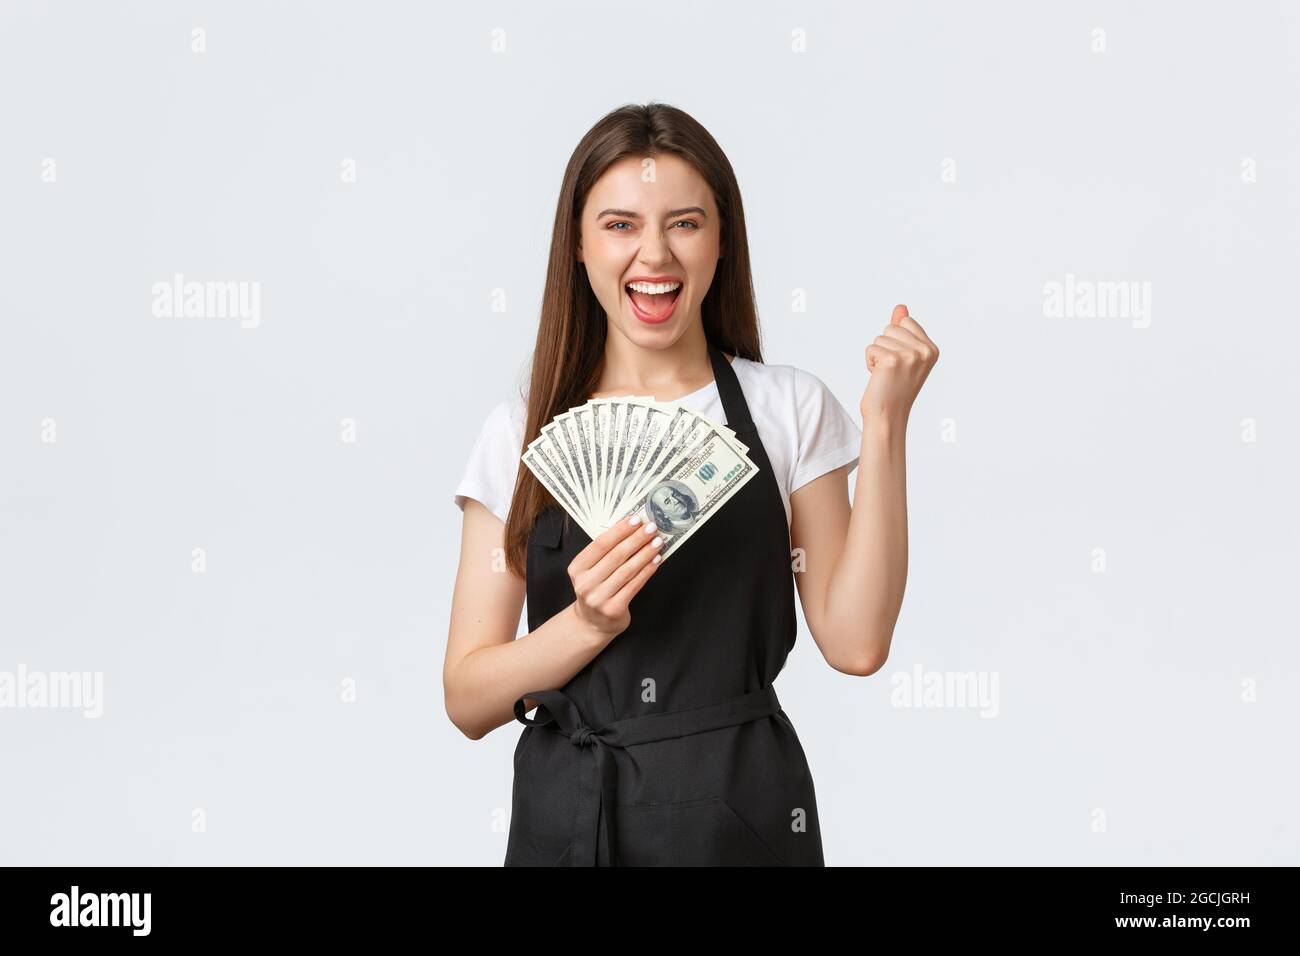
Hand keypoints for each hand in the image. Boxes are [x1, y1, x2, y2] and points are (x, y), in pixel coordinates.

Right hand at [567, 515, 665, 638]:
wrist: (591, 623)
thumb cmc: (595, 590)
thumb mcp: (591, 570)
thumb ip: (605, 553)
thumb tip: (632, 529)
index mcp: (577, 568)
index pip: (600, 544)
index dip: (620, 530)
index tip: (636, 519)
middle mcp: (585, 583)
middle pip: (616, 556)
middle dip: (636, 539)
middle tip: (651, 528)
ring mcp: (599, 598)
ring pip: (627, 570)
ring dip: (645, 554)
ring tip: (657, 542)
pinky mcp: (613, 609)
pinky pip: (634, 585)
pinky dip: (647, 571)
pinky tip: (656, 561)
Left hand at [861, 303, 938, 424]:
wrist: (888, 415)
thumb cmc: (894, 387)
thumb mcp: (903, 356)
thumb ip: (903, 330)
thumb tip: (901, 307)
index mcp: (932, 349)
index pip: (905, 321)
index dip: (896, 340)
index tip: (901, 362)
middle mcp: (925, 351)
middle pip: (891, 327)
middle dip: (886, 346)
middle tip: (892, 370)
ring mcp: (910, 355)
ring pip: (880, 337)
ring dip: (877, 355)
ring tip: (886, 374)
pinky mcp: (892, 359)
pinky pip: (871, 348)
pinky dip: (869, 362)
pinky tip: (879, 377)